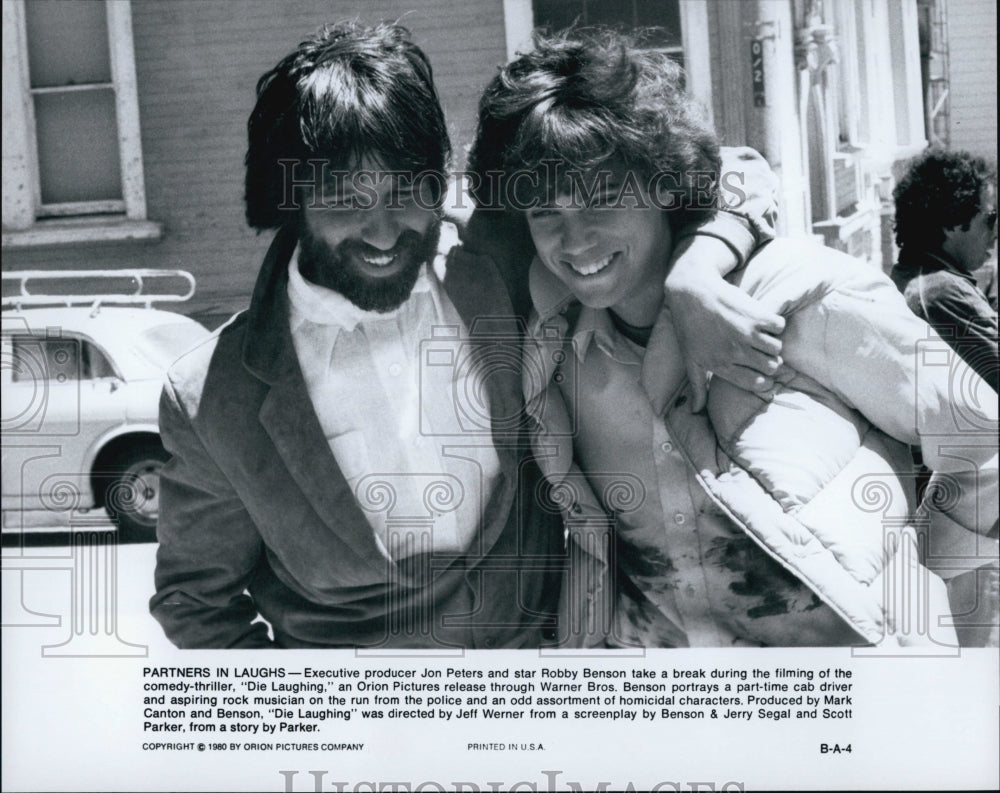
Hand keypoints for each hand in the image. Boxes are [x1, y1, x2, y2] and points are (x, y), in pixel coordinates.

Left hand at [659, 240, 783, 410]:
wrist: (691, 292)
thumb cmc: (688, 328)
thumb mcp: (690, 360)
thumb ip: (698, 387)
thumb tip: (695, 411)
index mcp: (720, 364)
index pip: (755, 383)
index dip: (763, 381)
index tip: (762, 375)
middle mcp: (735, 351)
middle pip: (770, 367)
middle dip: (770, 362)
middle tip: (763, 354)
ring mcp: (746, 332)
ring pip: (777, 348)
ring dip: (772, 344)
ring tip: (762, 337)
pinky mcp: (754, 314)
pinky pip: (779, 326)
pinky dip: (774, 324)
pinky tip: (761, 321)